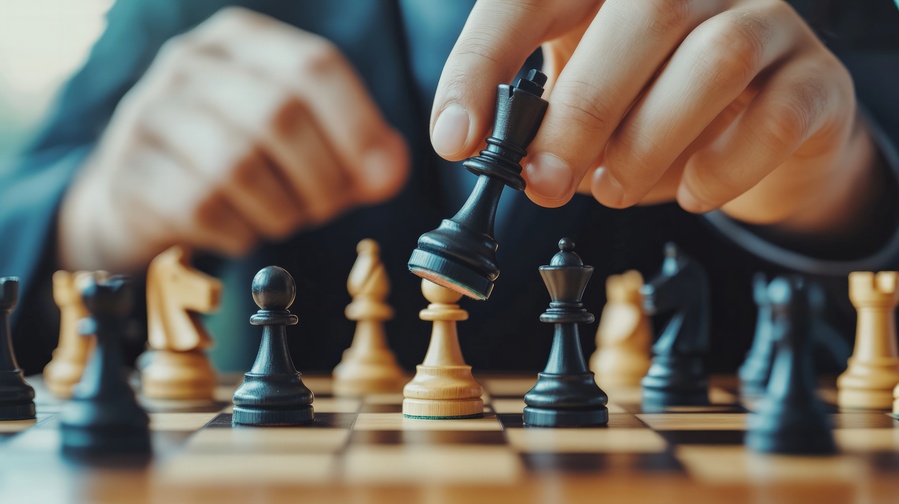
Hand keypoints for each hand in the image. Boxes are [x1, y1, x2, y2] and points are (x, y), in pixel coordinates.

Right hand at [58, 7, 407, 271]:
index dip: (359, 127)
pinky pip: (203, 208)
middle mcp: (190, 63)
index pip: (316, 66)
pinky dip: (242, 232)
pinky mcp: (128, 173)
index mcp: (243, 40)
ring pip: (239, 165)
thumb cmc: (245, 160)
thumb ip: (358, 152)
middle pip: (281, 115)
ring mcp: (149, 114)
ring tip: (287, 217)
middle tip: (329, 207)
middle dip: (323, 178)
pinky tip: (245, 231)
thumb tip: (391, 169)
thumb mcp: (306, 142)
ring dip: (283, 209)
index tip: (384, 176)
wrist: (144, 194)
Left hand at [431, 0, 876, 234]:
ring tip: (612, 188)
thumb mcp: (585, 106)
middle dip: (579, 113)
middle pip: (640, 16)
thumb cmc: (655, 108)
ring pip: (714, 59)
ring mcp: (763, 19)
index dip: (484, 63)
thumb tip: (502, 159)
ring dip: (647, 142)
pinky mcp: (812, 77)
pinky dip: (722, 167)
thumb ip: (543, 122)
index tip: (456, 138)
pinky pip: (773, 117)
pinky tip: (690, 193)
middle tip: (544, 183)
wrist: (761, 129)